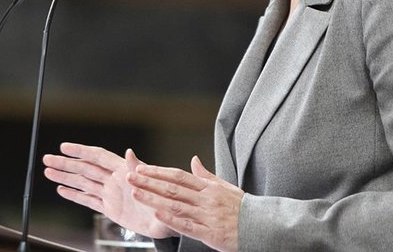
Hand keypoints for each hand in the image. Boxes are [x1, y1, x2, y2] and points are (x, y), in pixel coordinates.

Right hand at [42, 143, 175, 238]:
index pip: (98, 157)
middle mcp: (114, 180)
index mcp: (123, 171)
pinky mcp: (110, 208)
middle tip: (46, 158)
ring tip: (47, 171)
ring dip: (65, 177)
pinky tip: (61, 189)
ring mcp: (111, 193)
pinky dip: (74, 195)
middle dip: (66, 163)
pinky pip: (88, 200)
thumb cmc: (167, 199)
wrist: (171, 220)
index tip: (64, 146)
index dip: (81, 151)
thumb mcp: (155, 184)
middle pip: (85, 168)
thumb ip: (140, 168)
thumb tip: (130, 153)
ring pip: (83, 183)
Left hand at [127, 156, 243, 251]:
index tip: (141, 169)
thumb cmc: (242, 208)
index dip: (158, 172)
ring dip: (154, 199)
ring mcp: (207, 216)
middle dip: (149, 183)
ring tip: (136, 193)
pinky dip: (172, 220)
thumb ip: (206, 175)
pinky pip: (188, 226)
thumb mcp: (226, 187)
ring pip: (176, 206)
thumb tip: (193, 159)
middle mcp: (206, 199)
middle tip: (130, 177)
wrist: (262, 228)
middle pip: (172, 188)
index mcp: (208, 187)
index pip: (178, 176)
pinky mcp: (210, 234)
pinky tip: (157, 215)